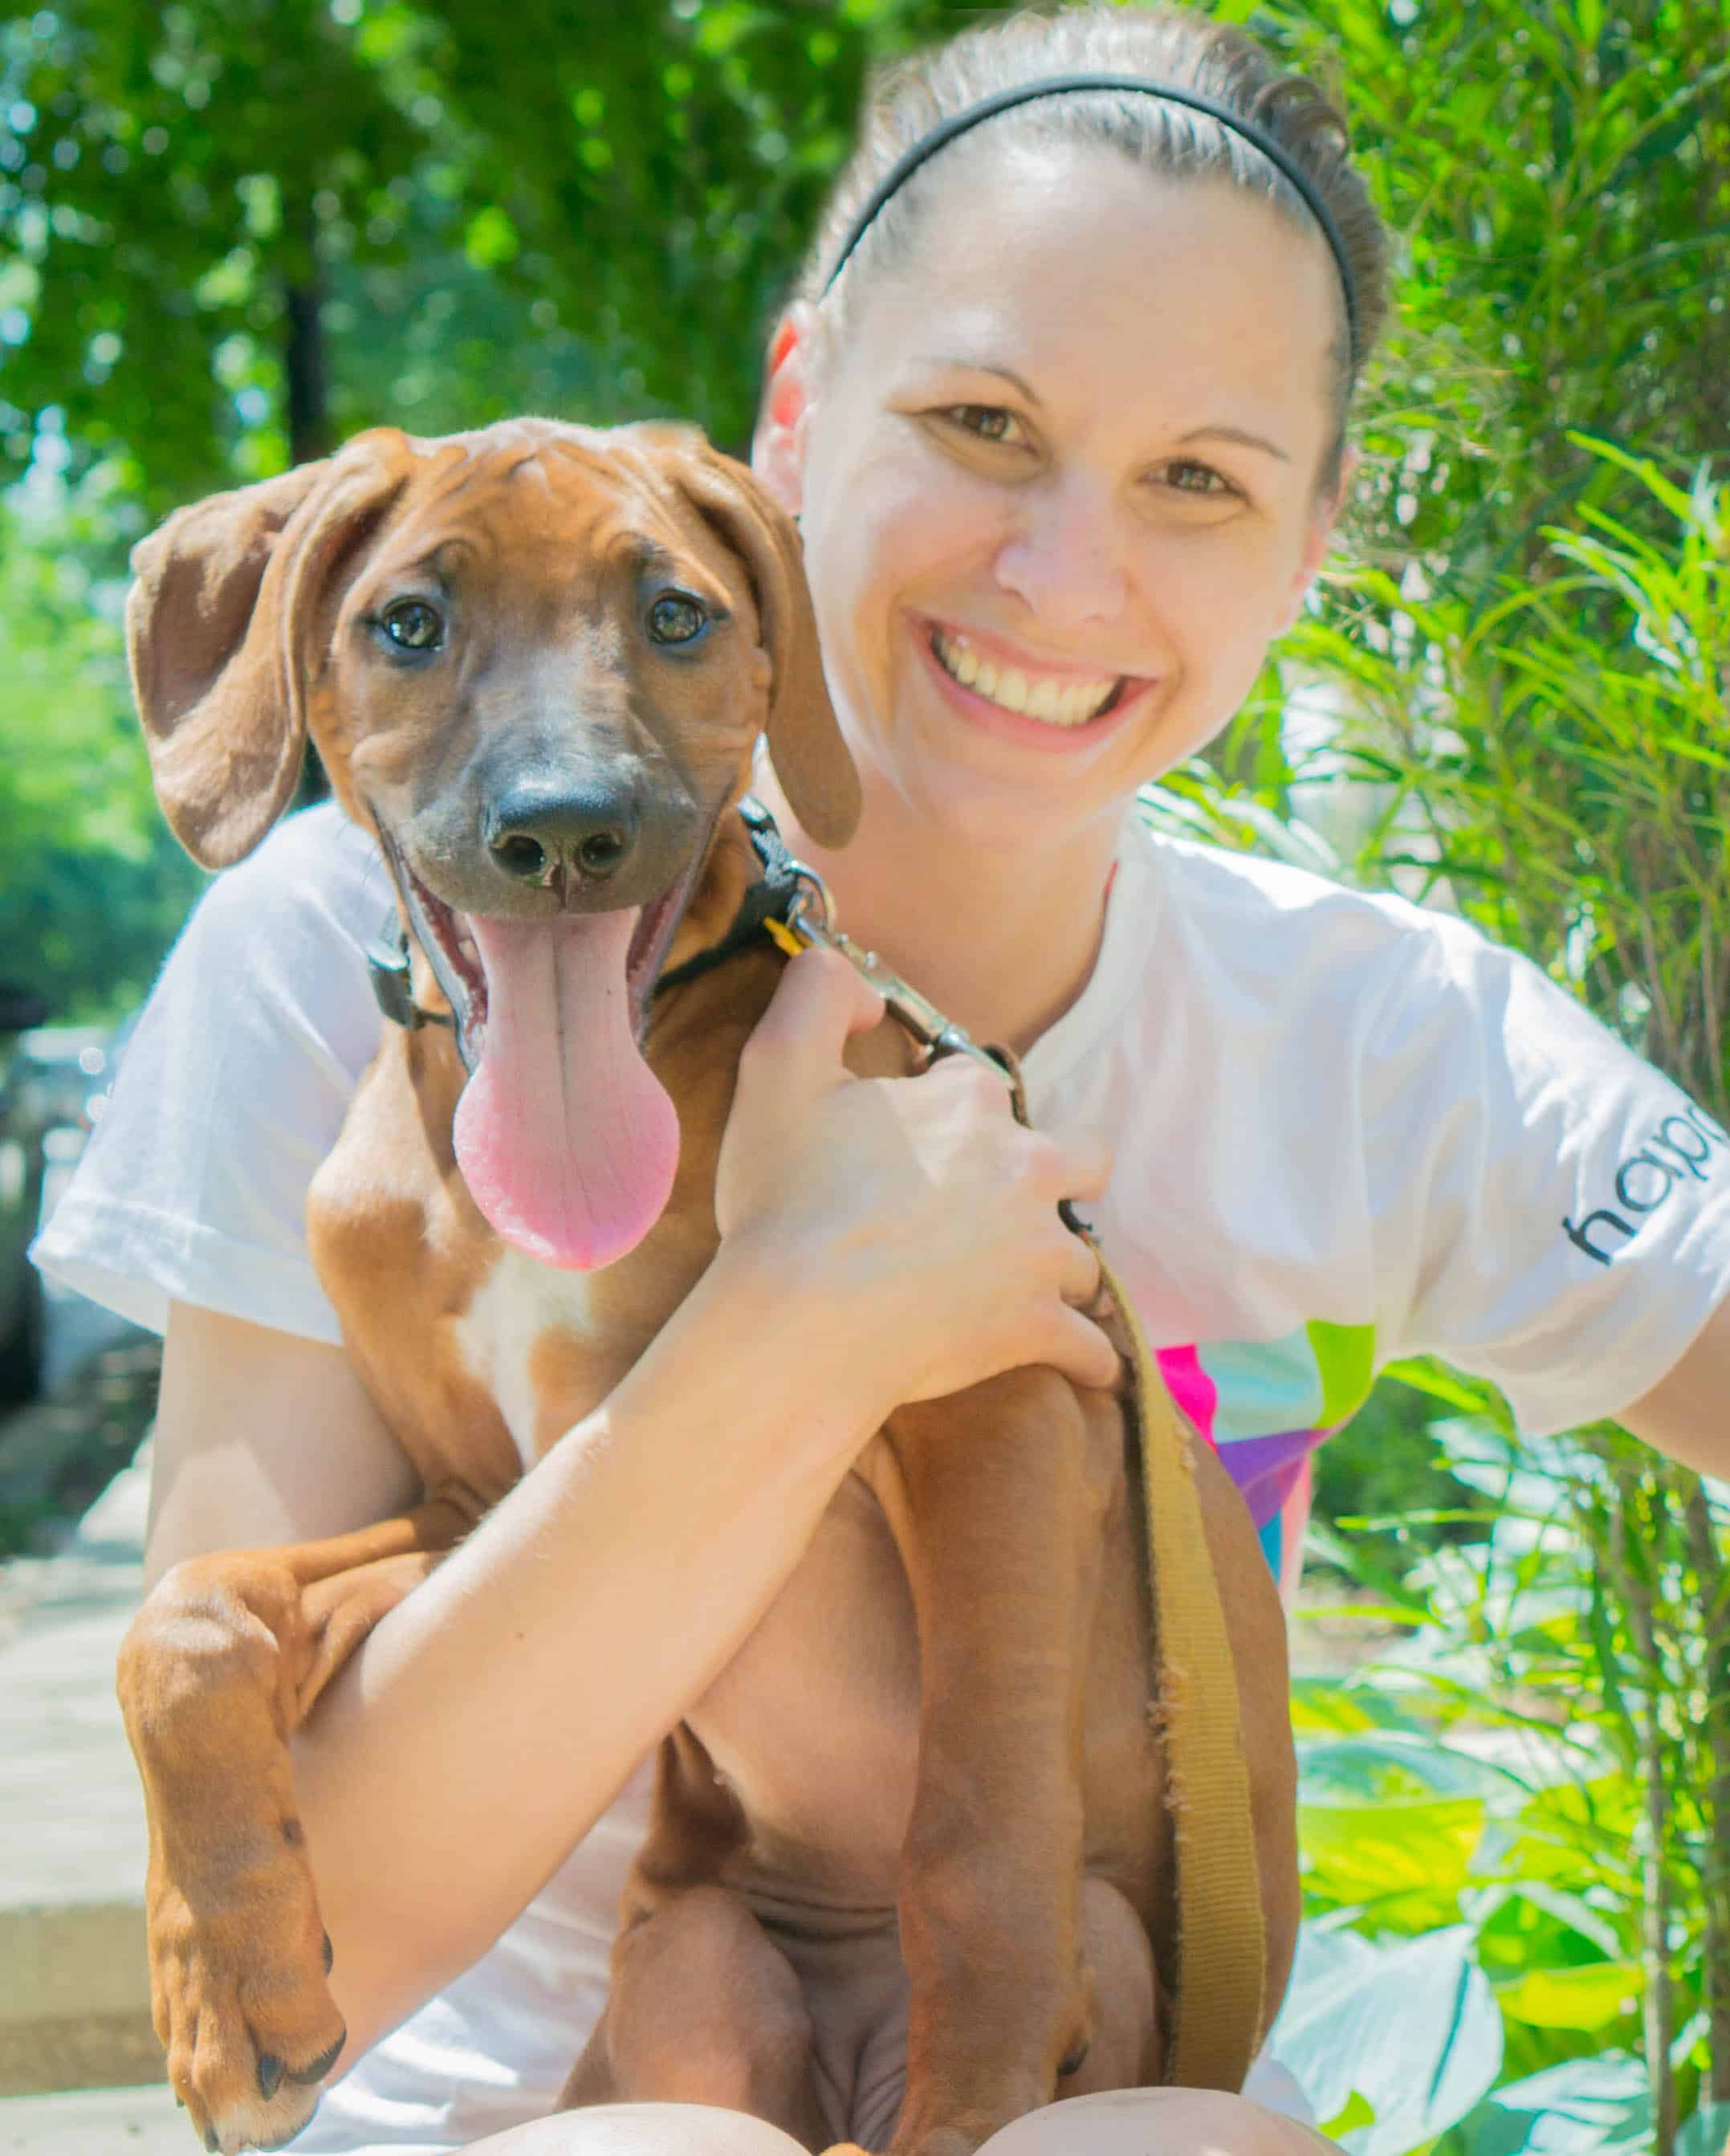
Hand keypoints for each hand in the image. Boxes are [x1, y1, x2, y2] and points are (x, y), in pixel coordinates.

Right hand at [716, 949, 1118, 1410]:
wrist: (802, 1322)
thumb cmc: (788, 1201)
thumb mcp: (777, 1067)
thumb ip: (817, 994)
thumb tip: (868, 990)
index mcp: (970, 1104)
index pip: (980, 1085)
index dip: (945, 1107)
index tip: (907, 1139)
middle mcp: (1025, 1169)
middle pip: (1081, 1160)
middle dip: (1054, 1174)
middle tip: (1000, 1203)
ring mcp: (1038, 1254)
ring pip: (1080, 1256)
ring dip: (1056, 1267)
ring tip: (1021, 1285)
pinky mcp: (1036, 1329)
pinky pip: (1089, 1347)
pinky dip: (1086, 1355)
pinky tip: (1081, 1365)